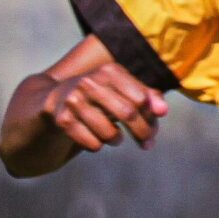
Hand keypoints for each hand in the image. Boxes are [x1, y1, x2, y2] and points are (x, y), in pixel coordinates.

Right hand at [45, 63, 166, 154]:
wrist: (55, 97)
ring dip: (116, 140)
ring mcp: (74, 101)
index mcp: (109, 71)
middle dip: (142, 133)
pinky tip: (96, 140)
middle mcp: (90, 82)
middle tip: (147, 143)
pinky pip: (92, 144)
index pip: (140, 99)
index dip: (150, 116)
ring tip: (115, 138)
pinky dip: (98, 146)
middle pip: (127, 114)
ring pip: (109, 133)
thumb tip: (163, 111)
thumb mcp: (122, 88)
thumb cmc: (99, 94)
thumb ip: (147, 96)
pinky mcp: (63, 120)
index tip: (153, 125)